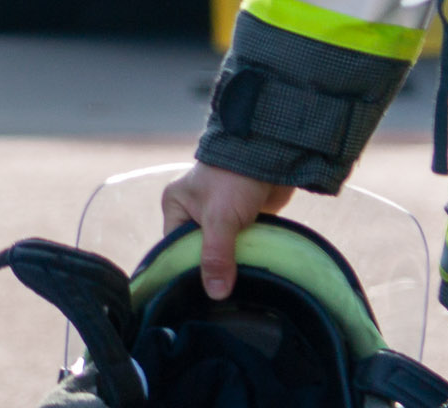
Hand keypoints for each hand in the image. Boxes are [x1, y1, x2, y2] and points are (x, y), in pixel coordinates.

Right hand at [161, 162, 293, 301]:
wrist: (271, 151)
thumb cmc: (235, 178)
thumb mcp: (219, 218)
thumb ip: (215, 256)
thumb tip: (215, 294)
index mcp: (176, 207)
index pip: (175, 250)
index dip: (187, 271)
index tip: (200, 294)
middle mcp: (194, 212)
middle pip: (199, 253)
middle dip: (212, 270)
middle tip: (222, 295)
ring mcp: (220, 216)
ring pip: (222, 251)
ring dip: (232, 265)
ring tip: (238, 288)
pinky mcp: (243, 219)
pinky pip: (240, 245)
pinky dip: (246, 256)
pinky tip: (252, 273)